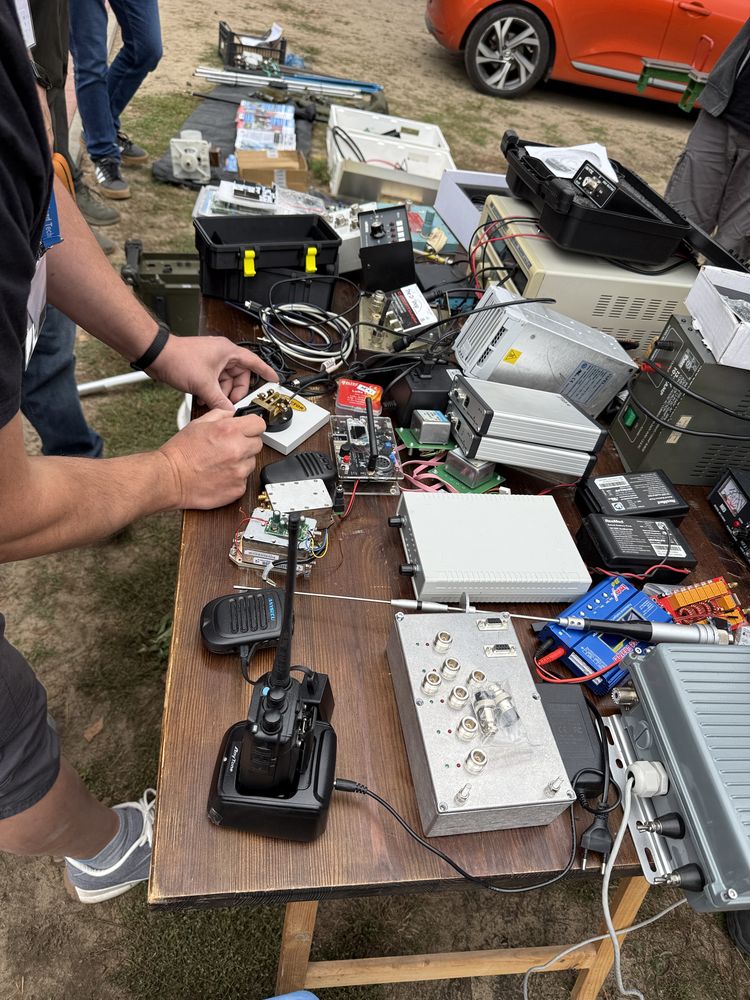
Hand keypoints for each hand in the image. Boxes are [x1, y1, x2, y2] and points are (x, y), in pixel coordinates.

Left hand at [148, 335, 277, 409]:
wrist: (157, 356)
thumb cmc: (178, 359)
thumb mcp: (204, 385)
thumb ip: (220, 401)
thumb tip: (229, 411)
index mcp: (228, 352)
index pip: (254, 362)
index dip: (265, 371)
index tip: (274, 380)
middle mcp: (222, 354)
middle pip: (239, 376)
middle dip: (234, 391)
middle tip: (230, 403)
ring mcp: (211, 360)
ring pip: (225, 381)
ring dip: (220, 393)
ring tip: (211, 402)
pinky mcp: (202, 366)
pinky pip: (214, 381)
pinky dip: (211, 391)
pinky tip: (203, 399)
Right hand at [158, 409, 265, 508]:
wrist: (170, 478)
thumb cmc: (180, 452)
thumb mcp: (198, 423)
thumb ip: (221, 414)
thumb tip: (233, 414)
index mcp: (230, 431)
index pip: (259, 424)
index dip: (252, 426)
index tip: (247, 430)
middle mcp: (237, 450)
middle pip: (258, 443)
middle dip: (246, 444)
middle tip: (229, 447)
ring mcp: (239, 471)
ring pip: (252, 462)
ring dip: (241, 462)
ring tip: (221, 463)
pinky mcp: (238, 489)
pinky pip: (244, 480)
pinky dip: (235, 478)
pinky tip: (220, 475)